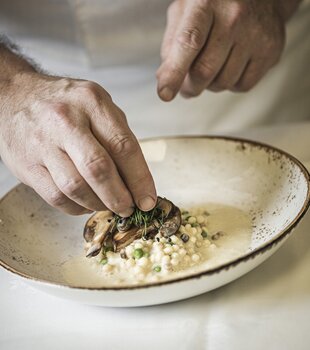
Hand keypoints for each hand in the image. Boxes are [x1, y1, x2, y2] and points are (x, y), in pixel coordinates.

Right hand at [0, 72, 156, 215]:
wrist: (15, 96)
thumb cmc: (64, 103)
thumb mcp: (96, 104)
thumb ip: (117, 135)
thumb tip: (137, 177)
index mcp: (92, 103)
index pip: (123, 146)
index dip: (140, 178)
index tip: (148, 198)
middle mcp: (66, 121)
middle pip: (99, 169)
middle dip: (120, 197)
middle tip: (130, 208)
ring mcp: (43, 143)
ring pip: (76, 187)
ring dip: (99, 204)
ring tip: (108, 205)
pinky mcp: (27, 165)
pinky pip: (56, 196)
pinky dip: (76, 207)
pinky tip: (86, 204)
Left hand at [157, 0, 298, 99]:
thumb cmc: (213, 7)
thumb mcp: (185, 13)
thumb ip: (171, 45)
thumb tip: (164, 80)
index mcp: (205, 3)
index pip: (188, 43)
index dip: (174, 72)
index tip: (165, 94)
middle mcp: (234, 16)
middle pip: (204, 71)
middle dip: (190, 87)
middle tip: (186, 86)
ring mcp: (256, 34)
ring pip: (223, 83)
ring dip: (210, 84)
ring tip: (212, 65)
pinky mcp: (271, 50)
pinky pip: (242, 86)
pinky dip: (231, 84)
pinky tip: (230, 65)